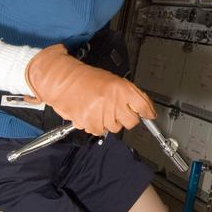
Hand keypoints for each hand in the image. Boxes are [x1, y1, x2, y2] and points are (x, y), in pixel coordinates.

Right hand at [25, 44, 154, 134]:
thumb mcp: (113, 81)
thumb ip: (129, 95)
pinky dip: (96, 125)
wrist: (63, 81)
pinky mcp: (91, 123)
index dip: (147, 112)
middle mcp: (114, 101)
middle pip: (132, 121)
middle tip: (115, 109)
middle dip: (125, 117)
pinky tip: (91, 113)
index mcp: (122, 88)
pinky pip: (100, 132)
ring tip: (99, 109)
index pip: (143, 106)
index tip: (148, 114)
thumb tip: (145, 110)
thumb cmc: (86, 79)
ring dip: (109, 122)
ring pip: (115, 128)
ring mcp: (103, 114)